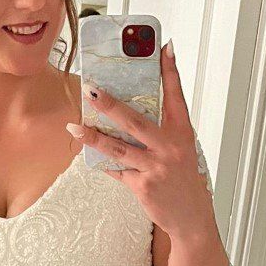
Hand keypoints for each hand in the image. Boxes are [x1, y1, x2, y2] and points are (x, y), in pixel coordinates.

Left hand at [67, 40, 217, 240]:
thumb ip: (163, 130)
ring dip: (93, 136)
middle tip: (91, 89)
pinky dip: (102, 163)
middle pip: (135, 120)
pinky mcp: (143, 186)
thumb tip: (134, 110)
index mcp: (182, 133)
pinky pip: (117, 170)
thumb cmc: (184, 180)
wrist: (191, 218)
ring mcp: (156, 167)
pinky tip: (88, 156)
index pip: (176, 95)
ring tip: (74, 126)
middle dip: (111, 104)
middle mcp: (170, 147)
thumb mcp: (181, 150)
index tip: (163, 47)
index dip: (170, 71)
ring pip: (118, 148)